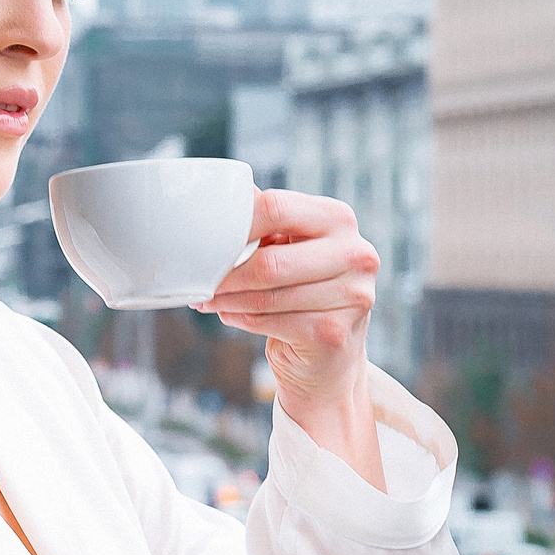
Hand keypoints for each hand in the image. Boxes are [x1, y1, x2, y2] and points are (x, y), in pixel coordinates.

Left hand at [196, 190, 381, 474]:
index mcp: (339, 219)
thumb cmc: (302, 289)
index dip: (235, 224)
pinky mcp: (334, 332)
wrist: (332, 356)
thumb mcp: (290, 247)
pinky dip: (241, 318)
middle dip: (226, 273)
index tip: (205, 238)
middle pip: (269, 261)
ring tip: (208, 298)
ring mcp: (352, 296)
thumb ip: (265, 221)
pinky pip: (270, 322)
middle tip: (199, 278)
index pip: (277, 208)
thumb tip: (218, 198)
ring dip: (227, 299)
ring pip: (266, 295)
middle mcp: (356, 254)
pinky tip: (228, 315)